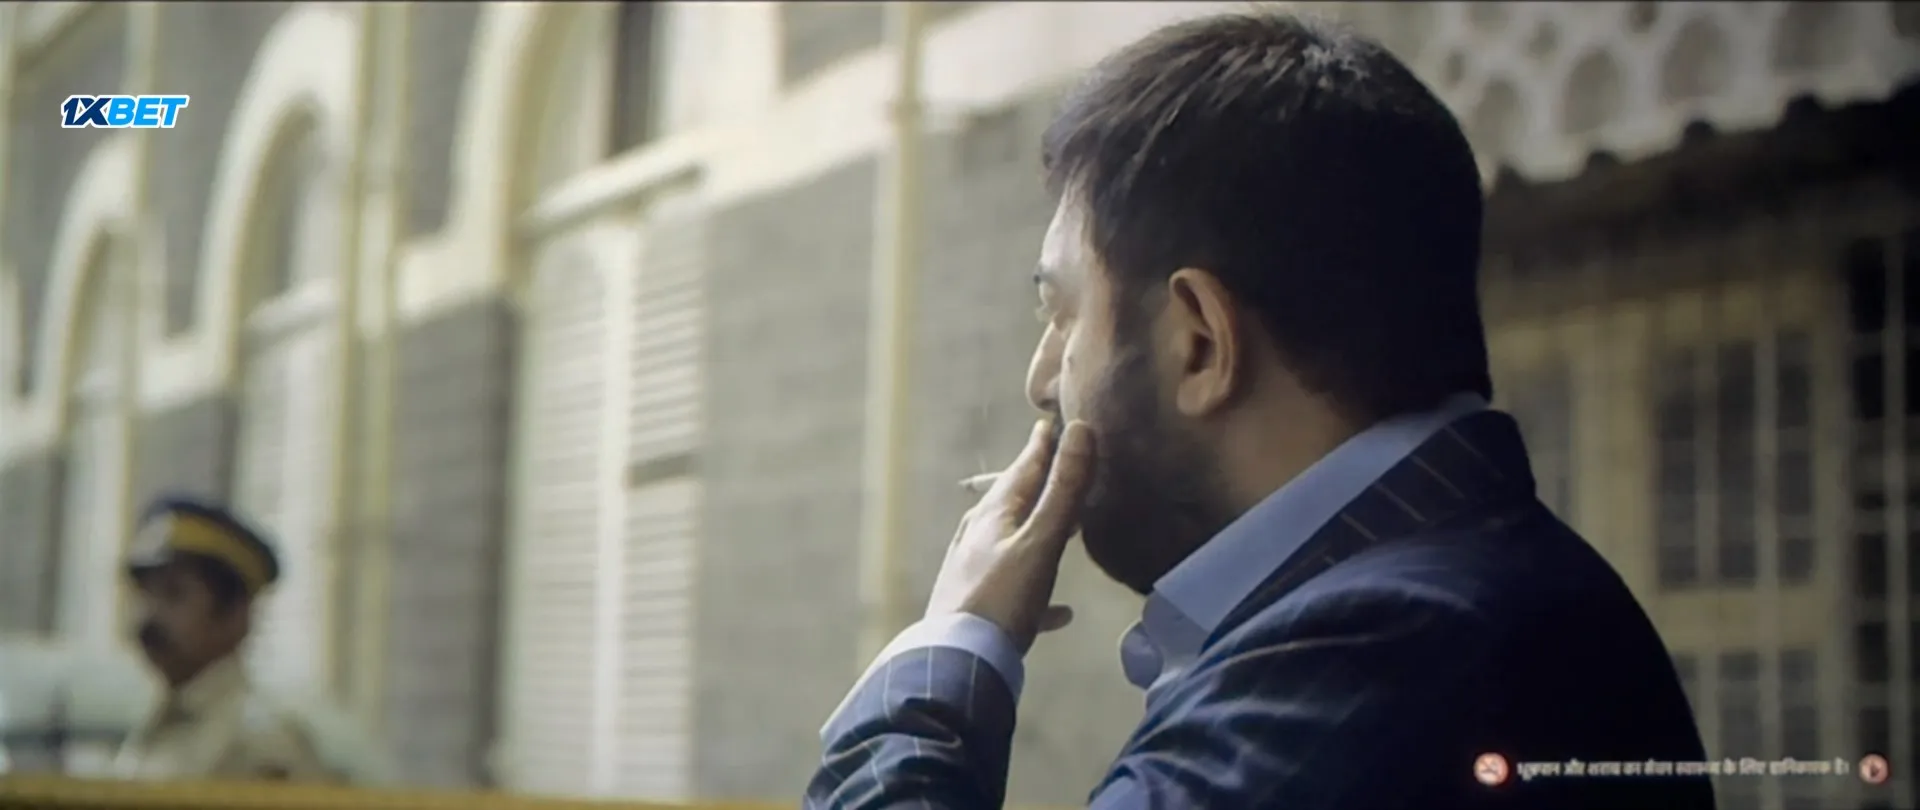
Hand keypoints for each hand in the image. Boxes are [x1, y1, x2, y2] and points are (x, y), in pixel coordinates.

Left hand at [925, 418, 1095, 653]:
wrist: (958, 661)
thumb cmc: (1002, 597)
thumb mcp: (1040, 541)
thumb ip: (1063, 489)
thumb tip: (1079, 429)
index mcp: (993, 516)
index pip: (1022, 470)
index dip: (1041, 447)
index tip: (1053, 424)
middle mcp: (979, 537)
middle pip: (1014, 502)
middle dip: (1039, 485)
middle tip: (1060, 468)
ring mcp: (976, 572)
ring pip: (1013, 541)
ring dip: (1038, 530)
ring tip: (1066, 528)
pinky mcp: (979, 607)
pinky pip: (1017, 591)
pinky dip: (1040, 593)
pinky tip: (1062, 612)